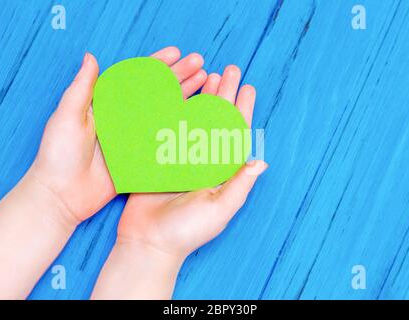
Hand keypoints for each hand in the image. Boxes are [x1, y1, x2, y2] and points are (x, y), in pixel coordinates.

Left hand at [27, 47, 206, 225]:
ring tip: (205, 83)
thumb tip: (91, 57)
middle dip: (179, 77)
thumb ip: (82, 88)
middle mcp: (124, 118)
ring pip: (165, 112)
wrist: (62, 194)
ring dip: (185, 97)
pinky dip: (180, 127)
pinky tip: (197, 117)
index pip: (136, 78)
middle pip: (157, 92)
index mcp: (107, 104)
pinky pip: (164, 138)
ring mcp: (135, 137)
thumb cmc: (59, 154)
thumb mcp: (67, 116)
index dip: (157, 64)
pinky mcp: (141, 157)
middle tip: (200, 65)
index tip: (176, 54)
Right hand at [117, 64, 267, 259]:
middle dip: (224, 95)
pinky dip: (174, 110)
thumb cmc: (187, 231)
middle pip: (216, 121)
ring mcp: (180, 158)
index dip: (242, 110)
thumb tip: (260, 161)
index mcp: (220, 171)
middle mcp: (202, 161)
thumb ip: (239, 185)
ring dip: (202, 97)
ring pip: (193, 120)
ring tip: (207, 75)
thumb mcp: (219, 209)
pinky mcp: (158, 159)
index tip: (247, 87)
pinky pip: (168, 129)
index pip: (235, 134)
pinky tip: (178, 94)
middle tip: (228, 70)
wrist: (148, 243)